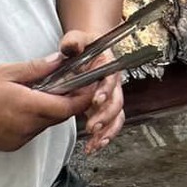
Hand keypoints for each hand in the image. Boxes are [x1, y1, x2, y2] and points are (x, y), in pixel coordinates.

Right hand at [0, 54, 93, 151]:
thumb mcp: (5, 72)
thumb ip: (36, 68)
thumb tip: (60, 60)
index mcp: (29, 107)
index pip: (69, 106)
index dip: (84, 96)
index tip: (90, 83)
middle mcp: (29, 126)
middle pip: (61, 115)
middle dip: (71, 101)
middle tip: (71, 84)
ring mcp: (21, 138)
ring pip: (48, 124)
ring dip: (53, 110)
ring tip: (46, 92)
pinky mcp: (14, 145)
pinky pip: (35, 131)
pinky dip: (38, 119)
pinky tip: (27, 107)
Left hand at [53, 29, 125, 153]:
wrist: (88, 50)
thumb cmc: (83, 46)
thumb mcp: (77, 39)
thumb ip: (73, 42)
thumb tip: (70, 47)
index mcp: (108, 66)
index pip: (111, 79)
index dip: (106, 90)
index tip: (97, 100)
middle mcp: (113, 84)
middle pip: (117, 101)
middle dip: (106, 116)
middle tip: (92, 126)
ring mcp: (110, 98)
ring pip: (117, 116)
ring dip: (108, 130)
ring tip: (95, 142)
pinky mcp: (104, 109)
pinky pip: (111, 125)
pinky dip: (105, 137)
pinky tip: (94, 146)